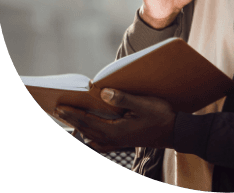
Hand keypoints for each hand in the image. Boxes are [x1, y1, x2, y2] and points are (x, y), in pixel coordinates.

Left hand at [53, 89, 175, 152]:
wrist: (174, 131)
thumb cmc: (160, 115)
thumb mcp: (143, 104)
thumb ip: (122, 99)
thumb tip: (103, 92)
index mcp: (115, 130)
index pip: (88, 122)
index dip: (73, 115)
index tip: (60, 107)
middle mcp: (113, 139)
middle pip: (86, 130)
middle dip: (72, 120)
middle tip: (58, 110)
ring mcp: (118, 142)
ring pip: (92, 137)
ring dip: (80, 128)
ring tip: (71, 118)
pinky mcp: (123, 141)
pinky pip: (100, 141)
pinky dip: (91, 136)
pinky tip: (90, 133)